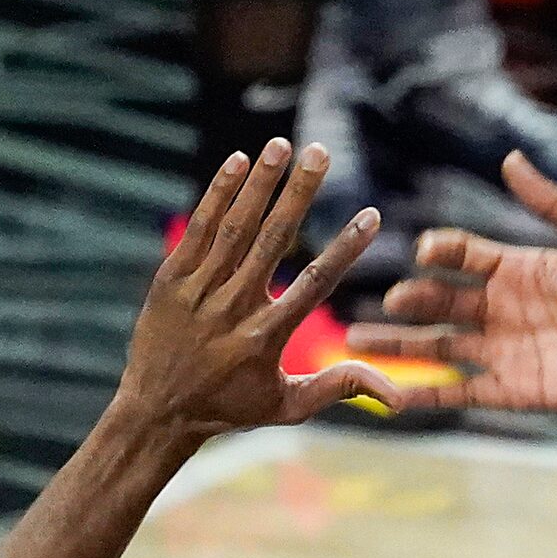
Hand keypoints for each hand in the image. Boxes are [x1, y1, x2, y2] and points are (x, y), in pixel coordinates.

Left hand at [114, 142, 394, 435]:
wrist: (155, 412)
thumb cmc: (232, 409)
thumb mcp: (290, 406)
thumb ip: (342, 387)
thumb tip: (401, 396)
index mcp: (266, 338)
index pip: (314, 284)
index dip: (345, 248)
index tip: (371, 215)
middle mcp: (232, 308)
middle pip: (272, 240)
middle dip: (299, 193)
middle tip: (321, 153)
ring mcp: (198, 291)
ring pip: (234, 227)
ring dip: (260, 183)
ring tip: (282, 145)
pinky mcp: (171, 280)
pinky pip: (198, 230)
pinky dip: (217, 195)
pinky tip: (238, 162)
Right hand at [348, 151, 556, 413]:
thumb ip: (552, 202)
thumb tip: (509, 158)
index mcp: (520, 268)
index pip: (462, 255)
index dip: (441, 251)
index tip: (426, 252)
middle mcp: (506, 308)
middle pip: (442, 301)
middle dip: (412, 300)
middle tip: (389, 301)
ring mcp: (508, 350)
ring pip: (440, 348)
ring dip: (400, 346)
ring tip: (354, 344)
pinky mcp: (519, 389)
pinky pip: (463, 393)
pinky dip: (427, 397)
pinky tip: (390, 396)